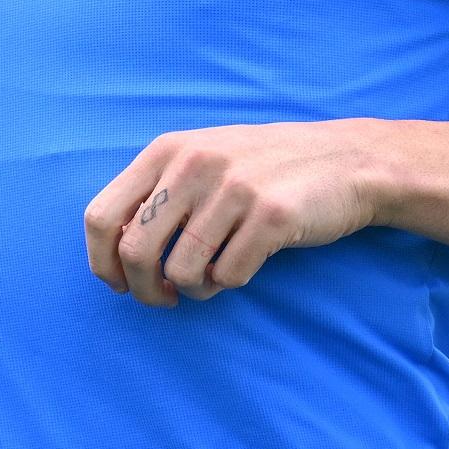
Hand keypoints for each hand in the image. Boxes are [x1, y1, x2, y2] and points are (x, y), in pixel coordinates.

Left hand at [83, 121, 388, 306]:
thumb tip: (114, 251)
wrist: (347, 159)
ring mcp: (234, 188)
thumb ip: (157, 192)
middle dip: (144, 290)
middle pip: (135, 252)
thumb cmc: (265, 169)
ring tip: (212, 278)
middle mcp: (194, 164)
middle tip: (164, 298)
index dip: (103, 264)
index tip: (120, 284)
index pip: (101, 217)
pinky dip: (230, 283)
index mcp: (167, 150)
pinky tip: (244, 264)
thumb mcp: (202, 158)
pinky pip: (228, 277)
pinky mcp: (272, 216)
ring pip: (182, 272)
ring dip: (194, 290)